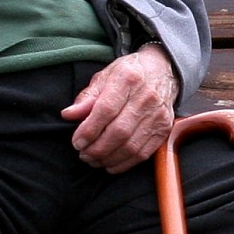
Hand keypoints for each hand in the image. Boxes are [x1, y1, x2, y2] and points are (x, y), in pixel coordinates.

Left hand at [62, 44, 179, 172]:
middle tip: (83, 154)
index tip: (77, 142)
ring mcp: (158, 115)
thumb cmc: (129, 74)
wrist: (163, 70)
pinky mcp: (164, 129)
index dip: (89, 130)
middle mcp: (146, 97)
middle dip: (96, 149)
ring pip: (130, 146)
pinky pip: (143, 153)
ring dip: (108, 158)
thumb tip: (69, 115)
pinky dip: (124, 163)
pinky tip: (110, 163)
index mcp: (128, 79)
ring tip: (94, 159)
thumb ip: (87, 98)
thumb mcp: (104, 77)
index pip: (106, 110)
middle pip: (119, 131)